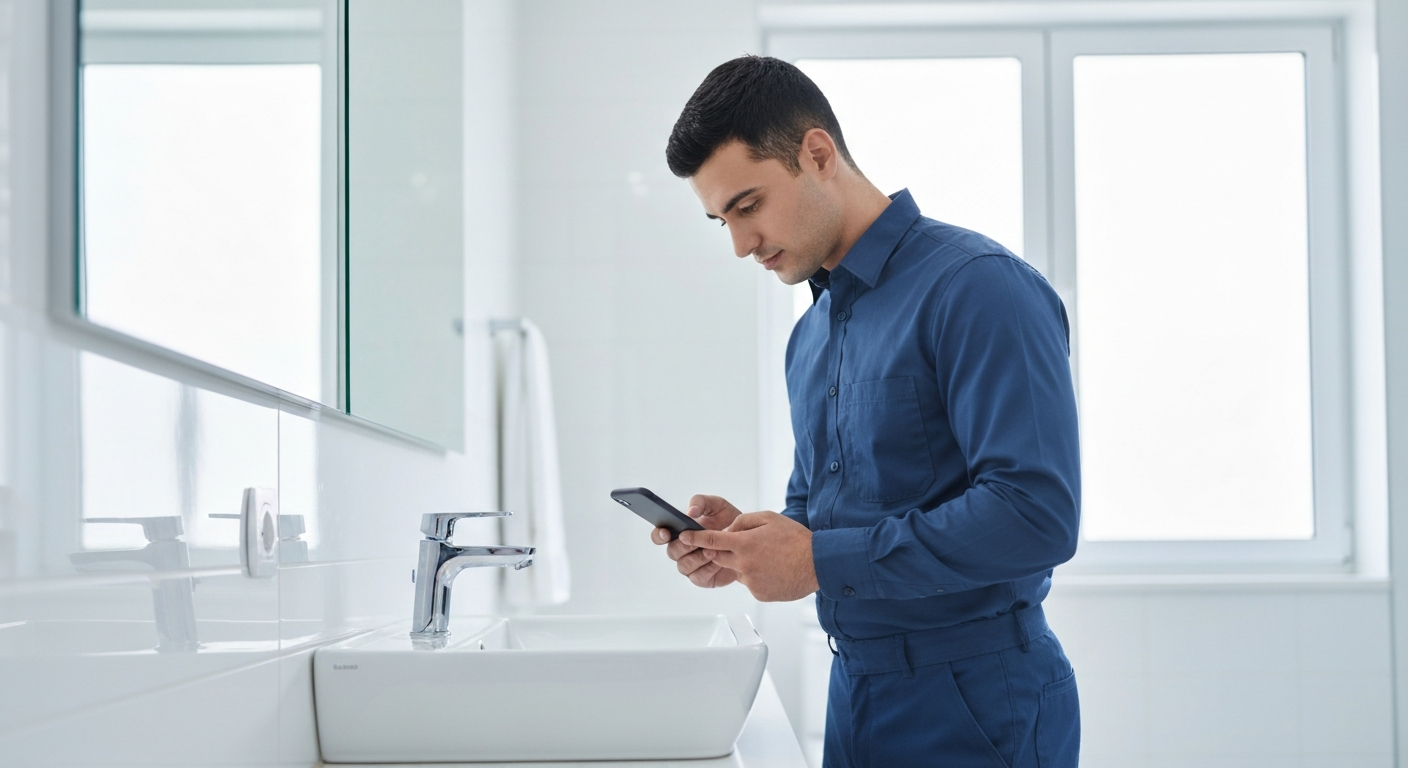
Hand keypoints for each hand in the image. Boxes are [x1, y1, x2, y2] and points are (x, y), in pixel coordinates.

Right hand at [653, 495, 742, 587]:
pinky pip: (698, 577)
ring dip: (697, 558)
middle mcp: (681, 550)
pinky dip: (708, 569)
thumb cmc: (728, 521)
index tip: (667, 532)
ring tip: (712, 550)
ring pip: (684, 566)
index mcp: (679, 532)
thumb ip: (701, 502)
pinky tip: (718, 561)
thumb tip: (690, 512)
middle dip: (683, 546)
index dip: (659, 535)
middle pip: (672, 552)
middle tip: (696, 541)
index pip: (660, 535)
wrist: (747, 538)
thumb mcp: (716, 505)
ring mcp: (691, 565)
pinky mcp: (702, 578)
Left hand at [679, 511, 817, 601]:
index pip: (711, 540)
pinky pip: (750, 583)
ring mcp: (751, 581)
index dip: (694, 538)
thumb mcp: (769, 519)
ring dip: (744, 564)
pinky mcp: (759, 594)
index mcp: (744, 543)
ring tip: (768, 558)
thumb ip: (744, 522)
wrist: (817, 564)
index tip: (683, 537)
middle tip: (742, 546)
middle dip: (723, 551)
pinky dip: (757, 577)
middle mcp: (744, 564)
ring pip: (736, 571)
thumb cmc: (795, 539)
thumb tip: (729, 530)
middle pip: (719, 557)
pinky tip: (774, 570)